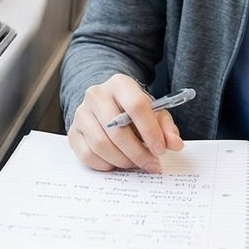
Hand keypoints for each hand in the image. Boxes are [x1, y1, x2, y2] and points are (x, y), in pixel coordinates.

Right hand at [67, 74, 184, 171]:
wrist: (106, 105)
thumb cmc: (132, 109)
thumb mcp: (153, 112)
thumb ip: (166, 127)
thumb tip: (174, 144)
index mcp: (120, 84)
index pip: (136, 105)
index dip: (150, 131)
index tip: (160, 150)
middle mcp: (96, 95)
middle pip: (117, 130)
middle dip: (137, 153)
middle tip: (151, 164)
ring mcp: (81, 113)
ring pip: (101, 145)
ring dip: (123, 161)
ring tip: (136, 164)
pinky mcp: (73, 132)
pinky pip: (88, 155)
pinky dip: (106, 165)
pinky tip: (118, 163)